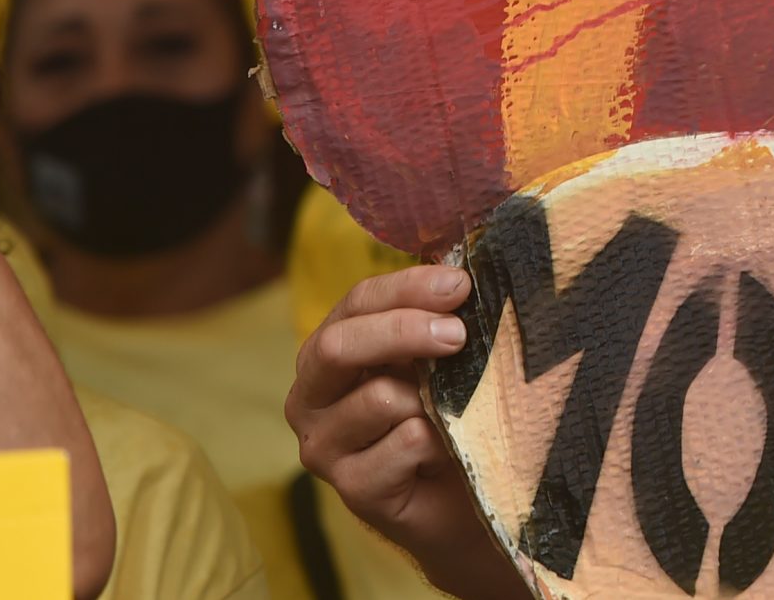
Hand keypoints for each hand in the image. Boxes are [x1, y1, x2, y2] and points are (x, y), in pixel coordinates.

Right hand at [287, 266, 527, 599]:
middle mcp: (312, 396)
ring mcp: (324, 447)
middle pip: (340, 346)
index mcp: (330, 350)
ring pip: (379, 398)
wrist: (461, 496)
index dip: (406, 287)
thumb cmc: (445, 412)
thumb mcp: (438, 357)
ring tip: (455, 410)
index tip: (459, 284)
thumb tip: (462, 277)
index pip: (357, 302)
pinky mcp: (352, 488)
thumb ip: (437, 319)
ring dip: (432, 399)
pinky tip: (448, 449)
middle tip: (459, 334)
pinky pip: (405, 443)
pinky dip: (439, 440)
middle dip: (404, 331)